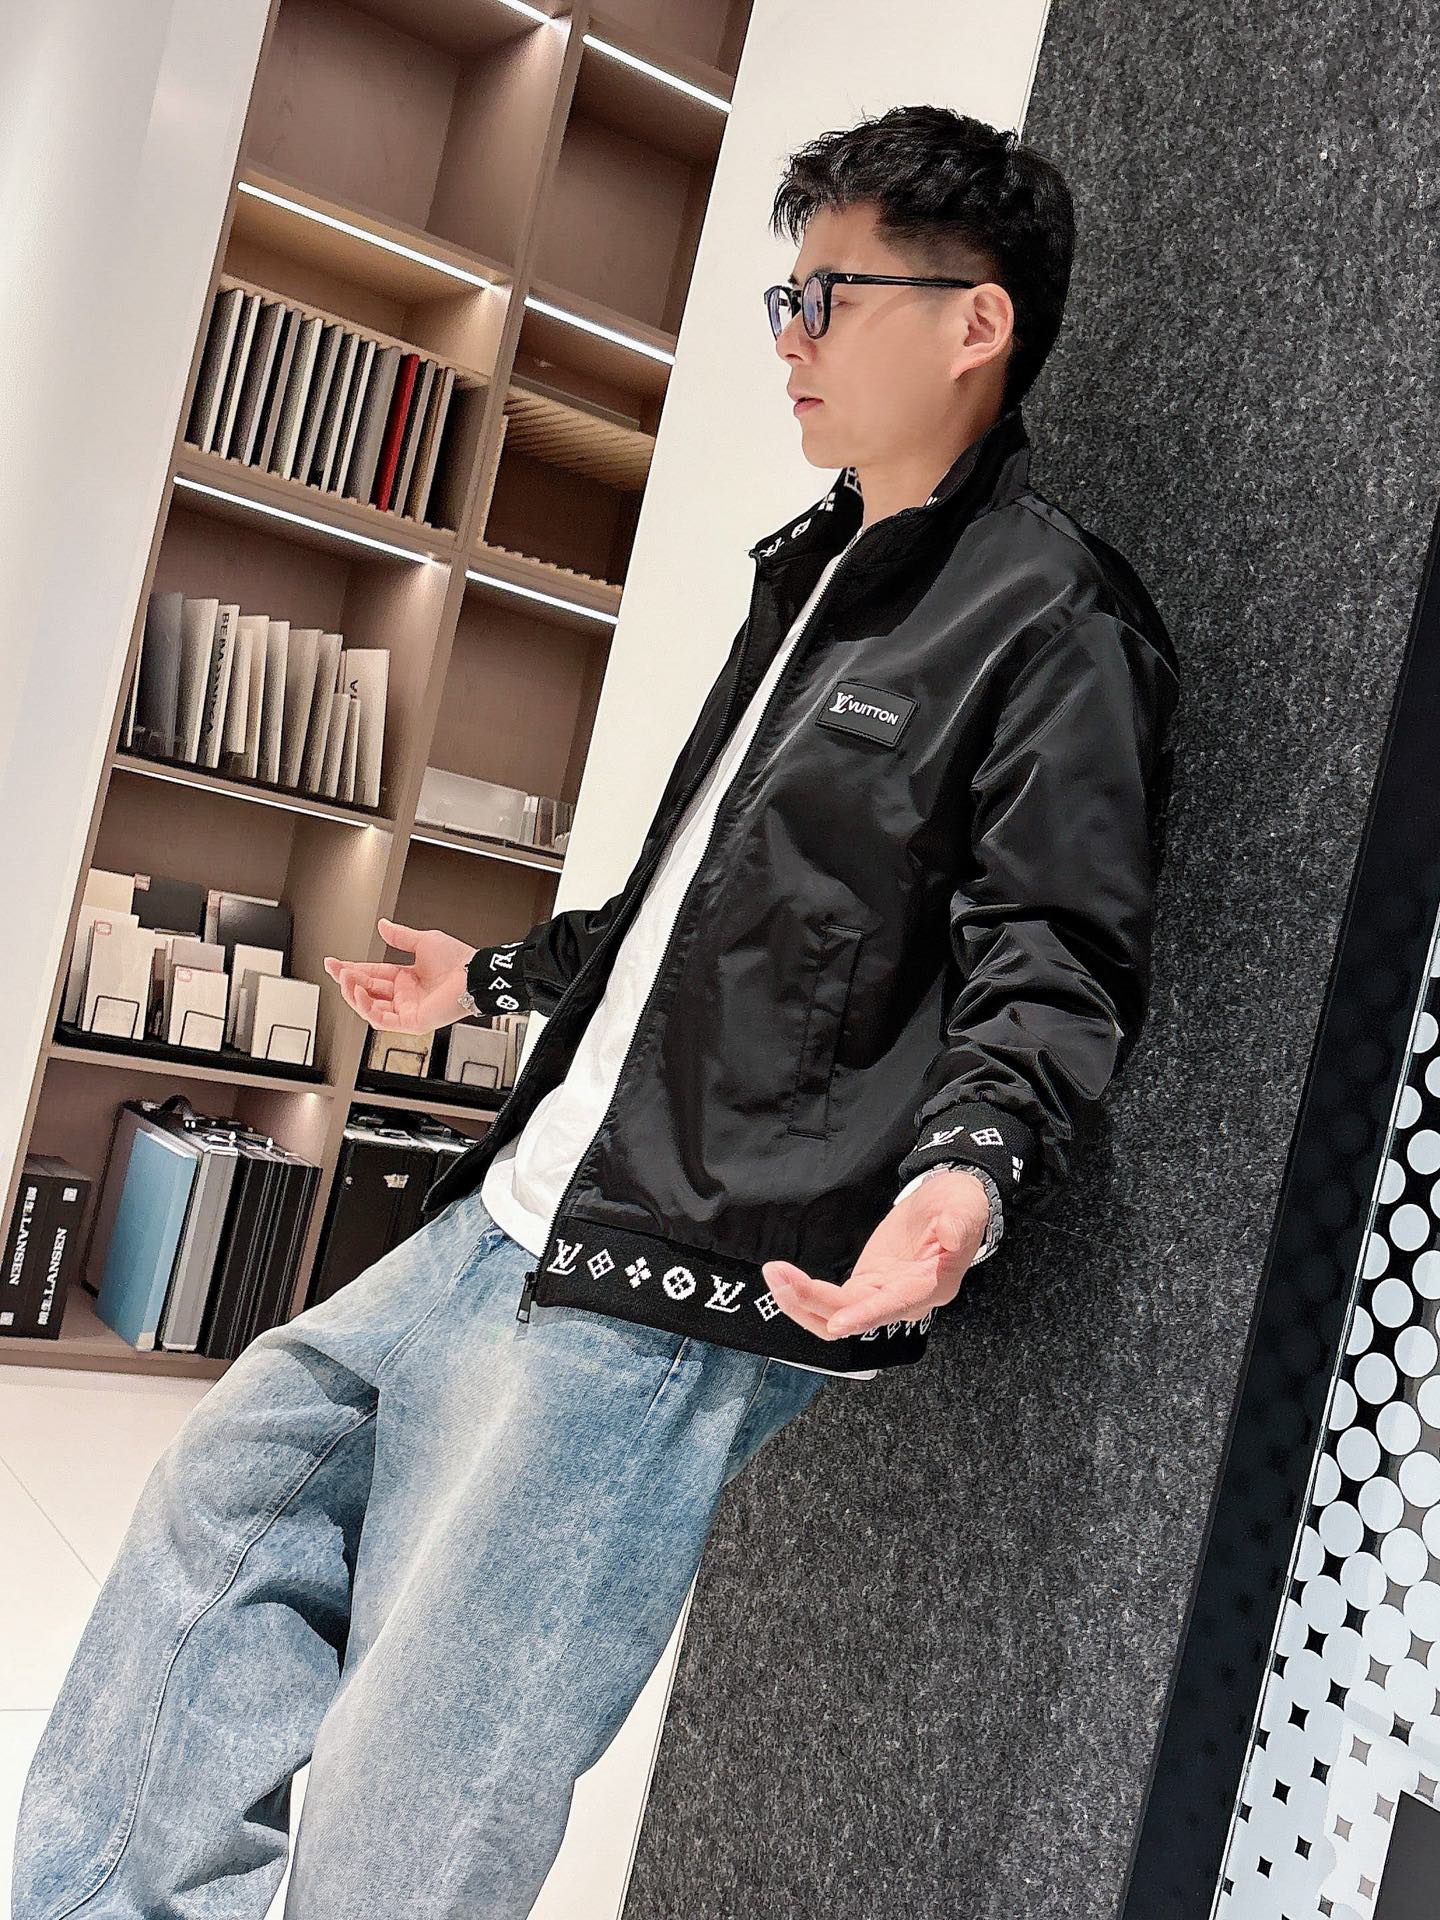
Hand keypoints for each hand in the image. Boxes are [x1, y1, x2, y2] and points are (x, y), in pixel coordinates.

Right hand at [323, 917, 475, 1031]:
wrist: (474, 974)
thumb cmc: (458, 960)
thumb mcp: (423, 942)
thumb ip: (400, 937)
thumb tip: (383, 925)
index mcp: (407, 978)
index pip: (372, 975)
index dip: (352, 969)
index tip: (334, 962)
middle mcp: (406, 995)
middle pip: (368, 991)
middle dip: (348, 981)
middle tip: (336, 970)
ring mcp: (408, 1010)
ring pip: (371, 1008)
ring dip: (354, 994)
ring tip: (345, 979)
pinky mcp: (412, 1022)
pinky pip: (383, 1020)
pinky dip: (368, 1008)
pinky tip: (359, 994)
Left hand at [761, 1168, 990, 1339]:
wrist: (949, 1206)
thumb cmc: (960, 1207)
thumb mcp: (965, 1208)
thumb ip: (959, 1225)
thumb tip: (951, 1236)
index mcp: (929, 1286)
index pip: (894, 1306)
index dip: (866, 1315)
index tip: (839, 1322)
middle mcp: (902, 1301)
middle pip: (852, 1315)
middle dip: (812, 1301)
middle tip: (779, 1275)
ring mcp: (880, 1296)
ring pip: (834, 1315)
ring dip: (801, 1302)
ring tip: (774, 1274)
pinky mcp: (865, 1286)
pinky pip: (830, 1303)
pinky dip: (804, 1294)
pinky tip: (783, 1278)